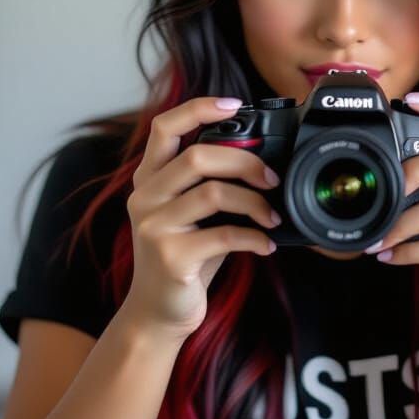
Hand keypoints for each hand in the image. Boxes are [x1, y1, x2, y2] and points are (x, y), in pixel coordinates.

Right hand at [125, 97, 280, 338]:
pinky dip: (254, 237)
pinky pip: (224, 235)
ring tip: (273, 217)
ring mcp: (153, 227)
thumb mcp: (192, 215)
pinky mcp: (170, 256)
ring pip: (214, 193)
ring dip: (256, 203)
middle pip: (198, 156)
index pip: (165, 127)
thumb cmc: (184, 259)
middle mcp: (145, 198)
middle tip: (273, 179)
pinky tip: (266, 244)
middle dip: (246, 162)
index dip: (199, 108)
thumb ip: (210, 184)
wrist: (158, 314)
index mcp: (149, 180)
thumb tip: (262, 161)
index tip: (235, 104)